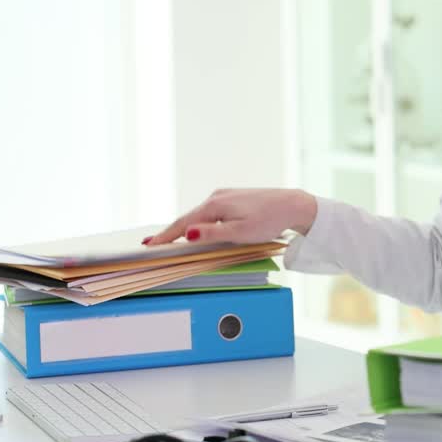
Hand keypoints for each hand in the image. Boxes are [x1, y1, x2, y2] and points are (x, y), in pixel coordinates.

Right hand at [144, 189, 316, 245]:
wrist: (292, 205)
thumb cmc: (269, 220)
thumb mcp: (240, 232)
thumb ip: (211, 234)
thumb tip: (186, 234)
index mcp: (215, 205)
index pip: (183, 223)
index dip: (165, 236)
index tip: (148, 245)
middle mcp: (217, 196)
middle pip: (188, 218)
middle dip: (170, 231)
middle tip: (152, 244)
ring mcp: (225, 195)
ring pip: (199, 214)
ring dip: (184, 226)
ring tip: (168, 238)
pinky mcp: (234, 198)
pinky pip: (210, 212)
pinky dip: (199, 221)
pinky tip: (196, 227)